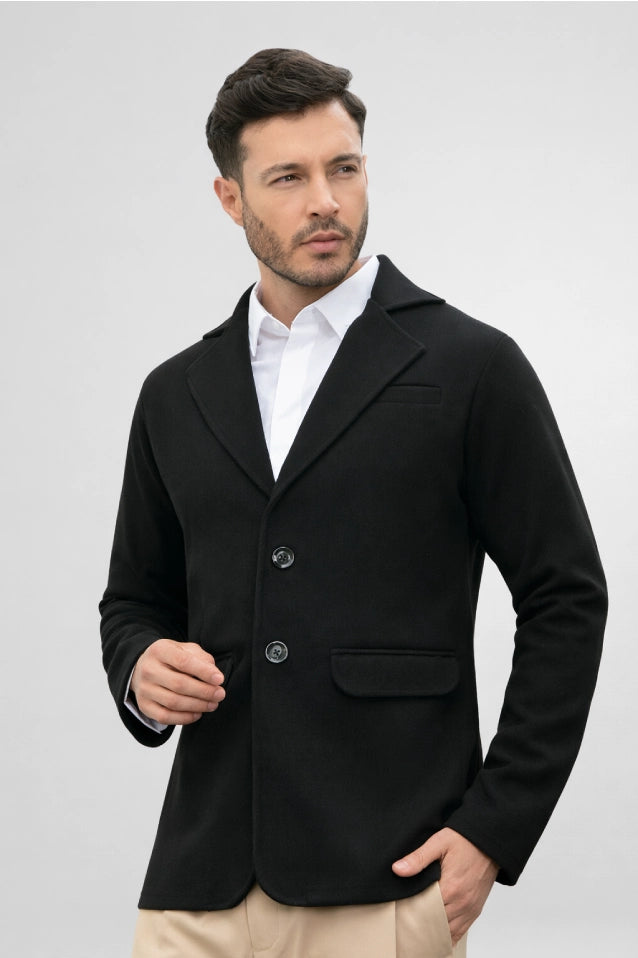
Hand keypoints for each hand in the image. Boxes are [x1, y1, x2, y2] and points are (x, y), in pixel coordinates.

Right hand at [131, 639, 225, 725]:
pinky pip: (165, 717)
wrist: (143, 667)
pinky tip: (198, 714)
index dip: (203, 672)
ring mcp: (144, 689)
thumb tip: (214, 675)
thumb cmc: (171, 658)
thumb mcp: (185, 649)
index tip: (219, 679)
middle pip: (179, 684)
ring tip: (213, 704)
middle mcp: (148, 669)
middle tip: (220, 694)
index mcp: (160, 650)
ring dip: (197, 705)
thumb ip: (201, 658)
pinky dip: (184, 718)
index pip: (183, 662)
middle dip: (204, 691)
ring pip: (173, 702)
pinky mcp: (144, 705)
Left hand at [392, 827, 497, 944]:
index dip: (411, 912)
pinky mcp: (475, 910)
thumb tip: (397, 869)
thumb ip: (418, 858)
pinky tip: (437, 931)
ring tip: (420, 925)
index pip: (425, 912)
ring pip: (448, 933)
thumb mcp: (439, 842)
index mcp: (451, 887)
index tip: (402, 908)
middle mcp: (462, 903)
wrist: (488, 842)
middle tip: (407, 917)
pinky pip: (460, 932)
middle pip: (435, 925)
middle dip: (421, 923)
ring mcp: (470, 909)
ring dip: (434, 931)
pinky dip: (448, 934)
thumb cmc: (465, 840)